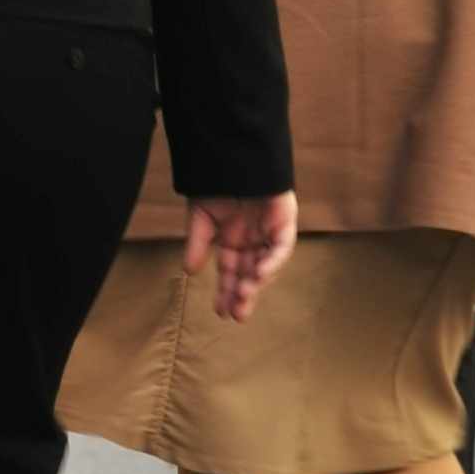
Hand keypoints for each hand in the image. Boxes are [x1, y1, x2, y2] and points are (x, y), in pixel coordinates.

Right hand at [184, 191, 299, 322]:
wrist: (232, 158)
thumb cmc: (214, 185)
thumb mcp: (200, 219)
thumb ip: (198, 244)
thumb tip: (189, 272)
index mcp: (232, 241)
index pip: (230, 272)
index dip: (226, 292)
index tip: (221, 312)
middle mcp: (253, 241)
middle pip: (249, 274)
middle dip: (243, 295)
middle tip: (237, 315)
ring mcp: (270, 233)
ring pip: (266, 265)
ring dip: (256, 282)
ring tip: (243, 295)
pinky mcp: (285, 224)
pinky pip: (281, 248)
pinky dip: (272, 262)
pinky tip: (259, 274)